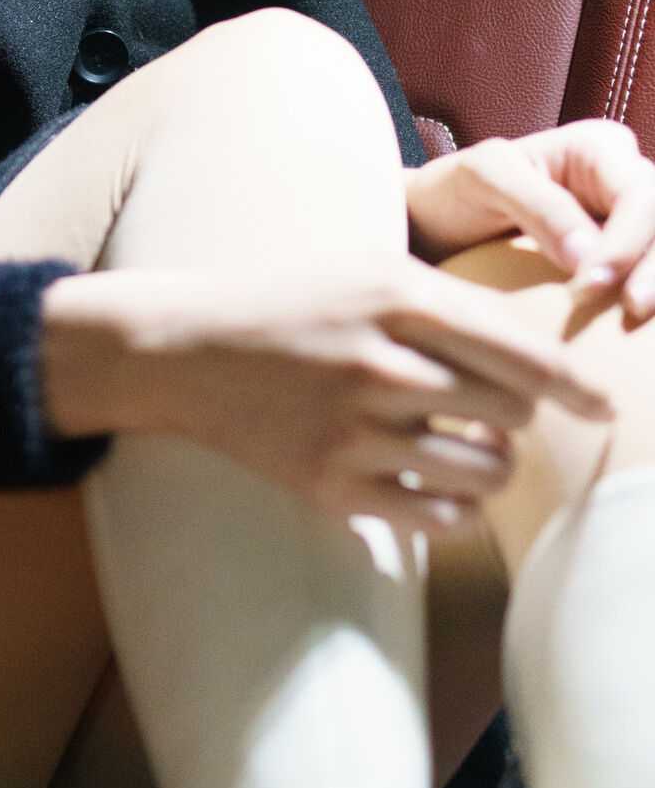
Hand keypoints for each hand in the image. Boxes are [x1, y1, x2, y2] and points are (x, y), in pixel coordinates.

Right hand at [39, 256, 614, 533]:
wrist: (184, 349)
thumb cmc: (292, 304)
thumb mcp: (370, 272)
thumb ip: (454, 304)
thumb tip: (547, 360)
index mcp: (396, 297)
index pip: (523, 352)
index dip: (577, 386)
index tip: (603, 405)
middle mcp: (380, 363)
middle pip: (513, 412)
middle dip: (520, 417)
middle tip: (497, 414)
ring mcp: (352, 429)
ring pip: (484, 470)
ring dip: (493, 465)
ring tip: (469, 449)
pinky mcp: (329, 484)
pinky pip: (437, 515)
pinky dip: (454, 507)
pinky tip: (437, 486)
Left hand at [405, 120, 654, 319]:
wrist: (435, 225)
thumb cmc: (455, 192)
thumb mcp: (484, 180)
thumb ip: (539, 207)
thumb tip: (589, 260)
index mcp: (598, 148)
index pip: (642, 195)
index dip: (627, 243)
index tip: (590, 286)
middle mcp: (623, 179)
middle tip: (632, 310)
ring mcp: (627, 220)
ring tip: (638, 319)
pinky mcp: (622, 257)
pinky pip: (648, 272)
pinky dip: (649, 291)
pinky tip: (637, 326)